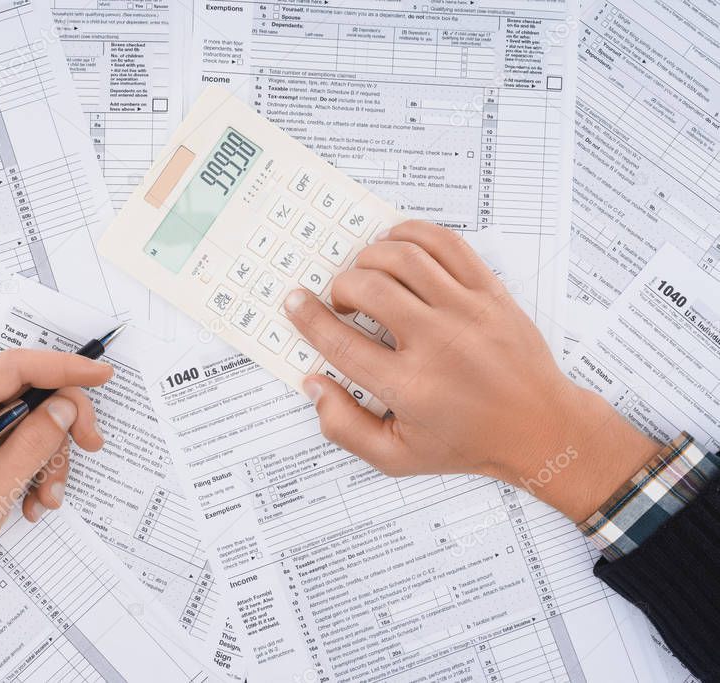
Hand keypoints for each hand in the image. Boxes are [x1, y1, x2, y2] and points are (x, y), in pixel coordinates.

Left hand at [0, 349, 111, 679]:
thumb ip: (33, 442)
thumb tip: (65, 406)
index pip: (16, 368)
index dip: (64, 367)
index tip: (102, 374)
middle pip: (28, 394)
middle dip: (62, 423)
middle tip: (90, 446)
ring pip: (28, 425)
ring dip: (48, 459)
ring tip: (46, 497)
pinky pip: (16, 448)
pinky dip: (33, 472)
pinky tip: (31, 503)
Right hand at [284, 220, 657, 521]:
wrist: (541, 429)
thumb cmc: (467, 442)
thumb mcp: (397, 457)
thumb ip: (344, 428)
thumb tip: (314, 385)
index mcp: (411, 388)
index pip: (343, 344)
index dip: (310, 318)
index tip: (295, 303)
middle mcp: (438, 345)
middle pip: (369, 289)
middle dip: (340, 287)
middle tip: (340, 301)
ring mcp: (468, 312)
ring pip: (404, 258)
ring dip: (371, 258)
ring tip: (367, 275)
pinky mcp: (491, 292)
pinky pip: (447, 244)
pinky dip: (413, 235)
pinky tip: (398, 247)